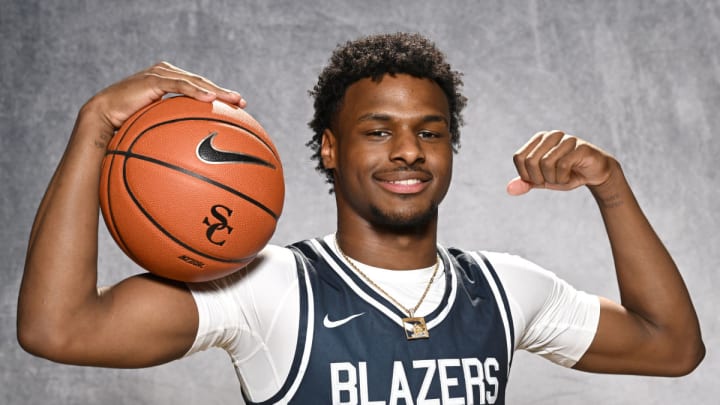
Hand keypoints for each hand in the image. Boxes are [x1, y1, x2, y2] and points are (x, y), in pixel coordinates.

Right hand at [81, 62, 245, 139]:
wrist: (102, 119)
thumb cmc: (125, 129)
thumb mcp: (153, 131)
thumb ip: (171, 135)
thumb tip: (190, 160)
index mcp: (168, 83)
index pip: (199, 88)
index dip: (219, 95)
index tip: (238, 108)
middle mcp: (166, 74)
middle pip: (202, 83)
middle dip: (223, 93)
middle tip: (241, 103)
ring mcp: (160, 74)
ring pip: (195, 82)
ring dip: (216, 91)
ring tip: (233, 100)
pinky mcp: (152, 79)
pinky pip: (179, 86)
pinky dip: (196, 92)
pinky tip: (210, 100)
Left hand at [506, 130, 617, 195]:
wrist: (595, 174)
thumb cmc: (566, 174)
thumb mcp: (543, 181)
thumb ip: (526, 182)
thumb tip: (509, 189)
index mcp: (539, 138)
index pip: (519, 158)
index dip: (527, 175)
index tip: (541, 178)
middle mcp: (551, 135)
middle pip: (530, 161)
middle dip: (540, 178)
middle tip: (553, 179)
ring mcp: (567, 139)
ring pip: (546, 163)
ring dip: (553, 179)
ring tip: (563, 177)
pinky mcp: (580, 147)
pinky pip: (562, 165)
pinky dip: (563, 178)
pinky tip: (571, 177)